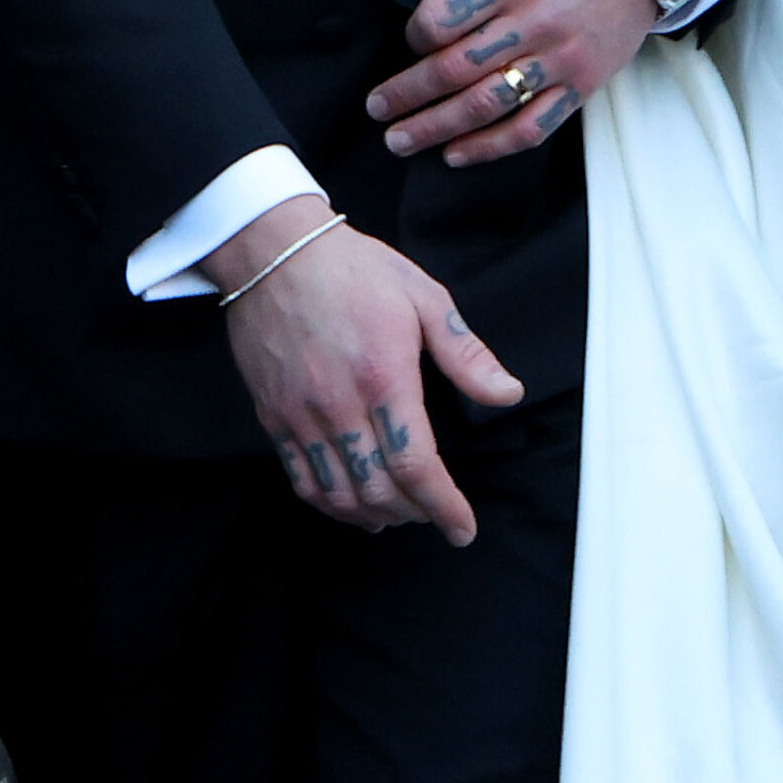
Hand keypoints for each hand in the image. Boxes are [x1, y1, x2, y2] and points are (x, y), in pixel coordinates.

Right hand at [205, 197, 523, 543]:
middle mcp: (340, 404)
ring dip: (375, 517)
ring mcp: (301, 415)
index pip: (416, 464)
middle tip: (437, 514)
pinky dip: (330, 506)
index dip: (444, 506)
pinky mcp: (274, 418)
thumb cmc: (354, 270)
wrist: (276, 253)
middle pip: (379, 490)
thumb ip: (466, 353)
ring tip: (400, 514)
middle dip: (415, 514)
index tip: (463, 528)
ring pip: (339, 495)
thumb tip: (507, 393)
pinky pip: (301, 481)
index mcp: (384, 375)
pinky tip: (352, 504)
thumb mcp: (424, 297)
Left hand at [365, 0, 655, 167]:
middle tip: (377, 111)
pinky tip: (457, 155)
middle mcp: (533, 21)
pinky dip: (491, 148)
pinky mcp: (582, 83)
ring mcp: (560, 58)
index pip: (439, 21)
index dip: (415, 35)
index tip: (415, 39)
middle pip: (454, 71)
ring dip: (436, 129)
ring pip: (487, 106)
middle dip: (406, 95)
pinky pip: (533, 127)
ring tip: (400, 141)